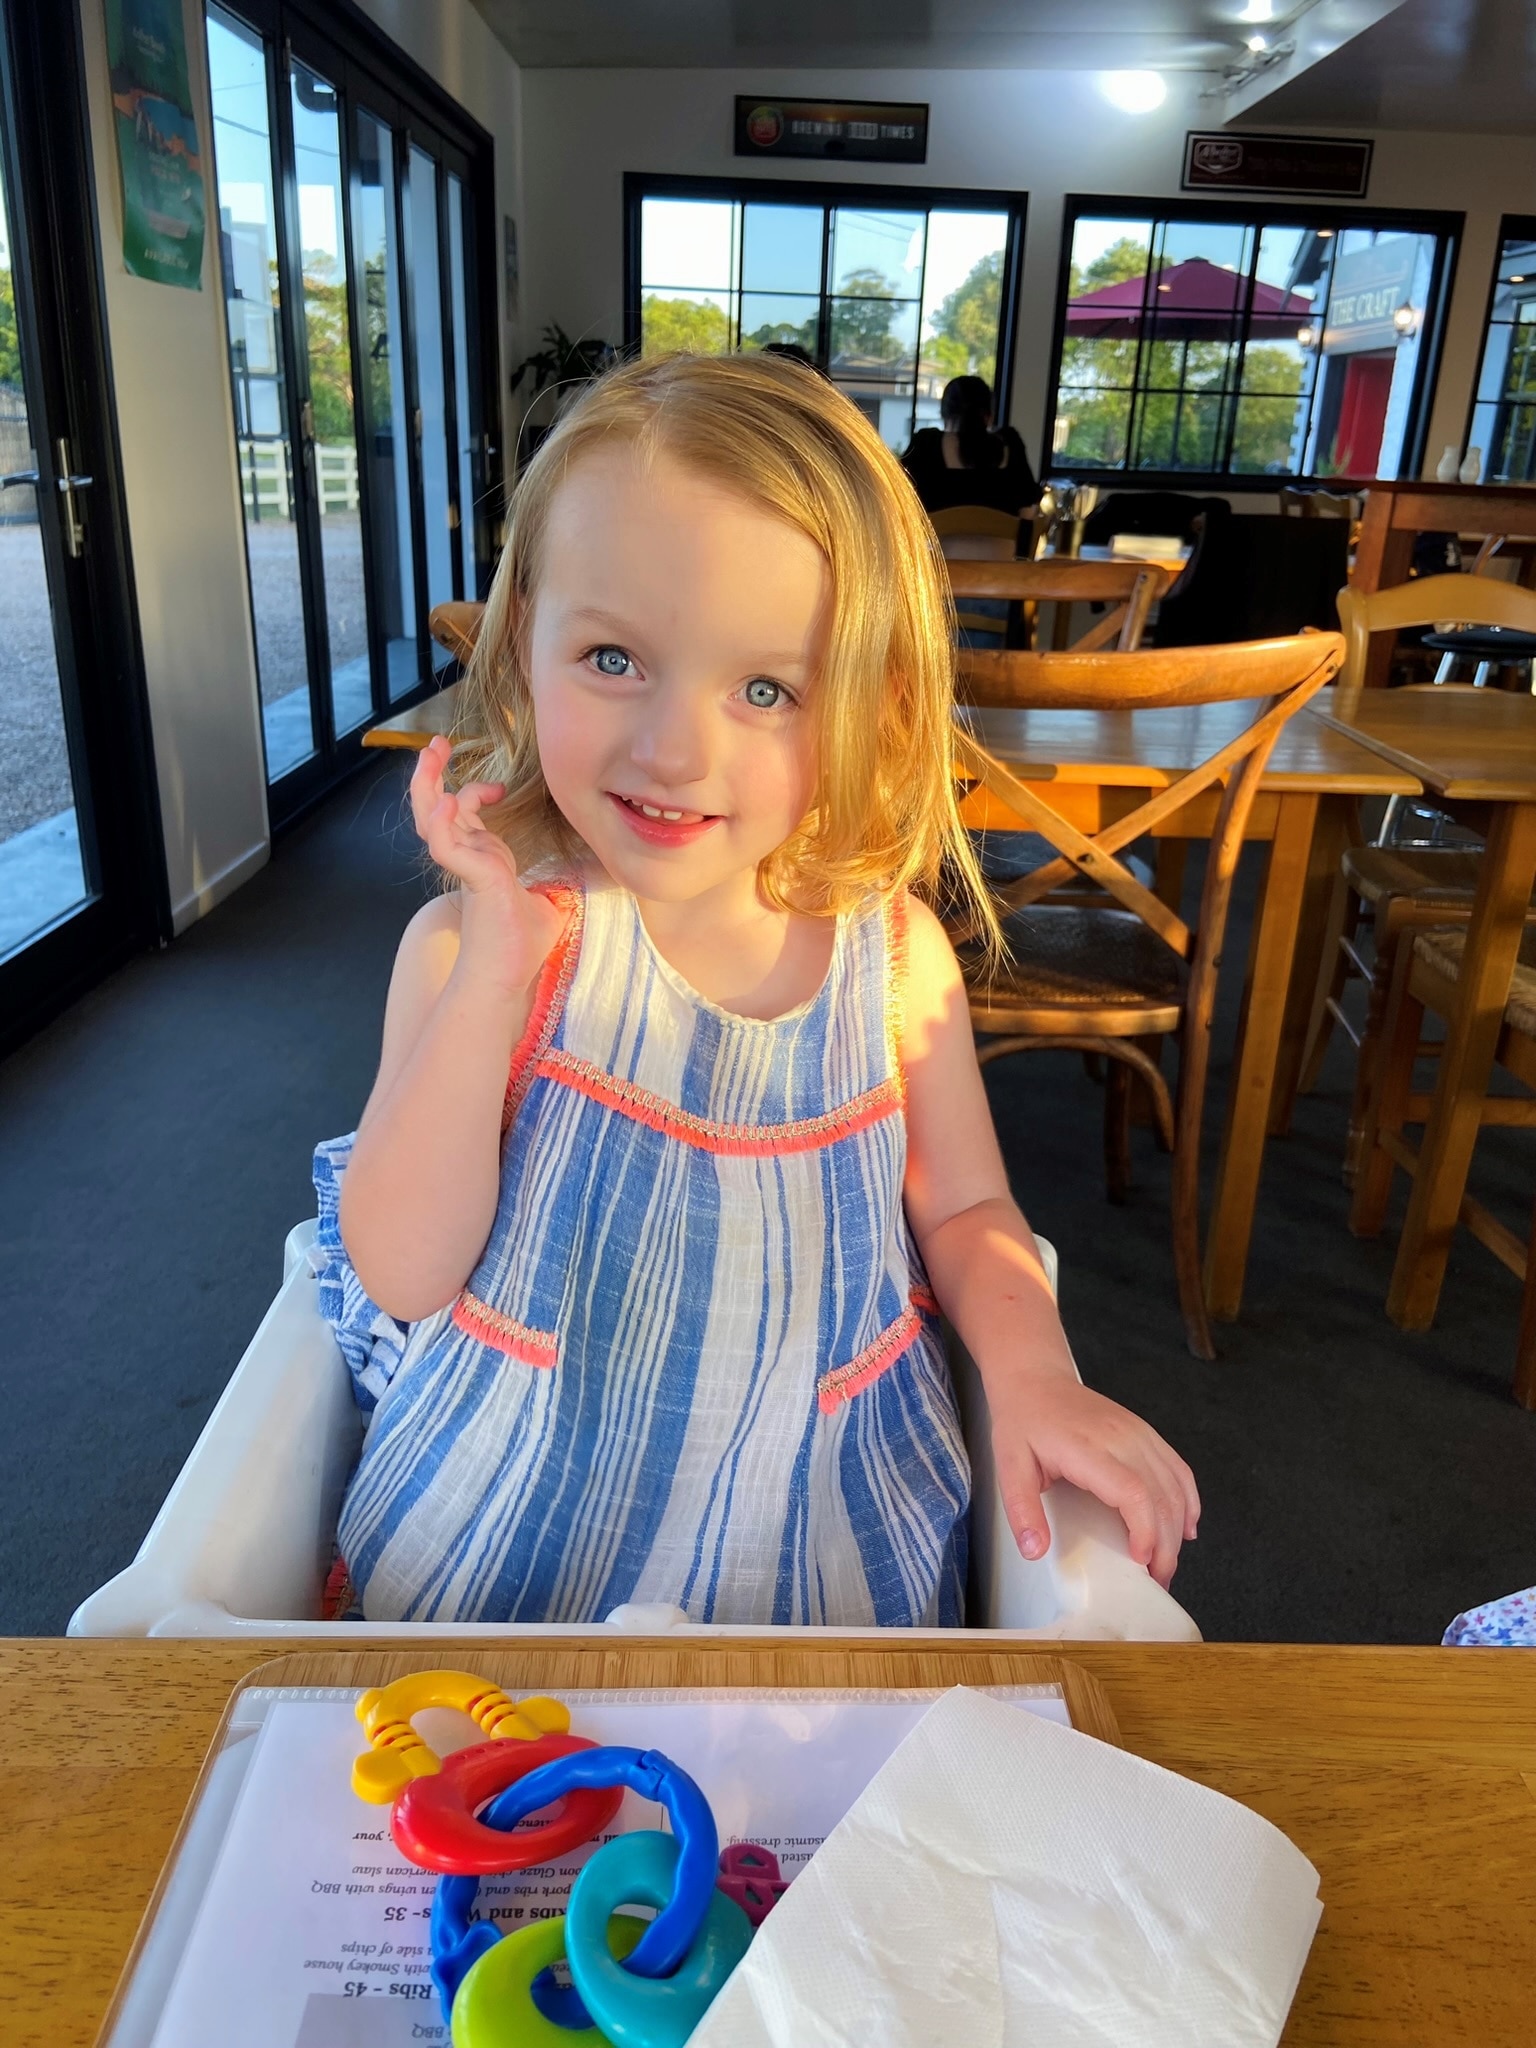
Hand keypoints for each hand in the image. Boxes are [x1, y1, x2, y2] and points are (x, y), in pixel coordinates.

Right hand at [409, 735, 565, 998]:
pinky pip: (448, 846)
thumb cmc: (522, 948)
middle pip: (436, 808)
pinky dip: (445, 823)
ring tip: (430, 754)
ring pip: (433, 820)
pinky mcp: (474, 880)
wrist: (507, 980)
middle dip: (432, 774)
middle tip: (434, 744)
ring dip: (428, 786)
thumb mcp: (548, 902)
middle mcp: (469, 860)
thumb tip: (589, 875)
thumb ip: (557, 883)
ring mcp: (467, 869)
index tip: (498, 787)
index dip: (475, 793)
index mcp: (482, 861)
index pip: (465, 816)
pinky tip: (449, 801)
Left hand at [987, 1371, 1199, 1589]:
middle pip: (1162, 1496)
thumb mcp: (1008, 1465)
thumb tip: (1035, 1550)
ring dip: (1178, 1529)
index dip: (1145, 1530)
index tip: (1140, 1560)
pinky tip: (1186, 1526)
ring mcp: (1139, 1433)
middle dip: (1166, 1545)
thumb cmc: (1023, 1420)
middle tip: (1156, 1579)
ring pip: (1176, 1486)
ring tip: (1166, 1562)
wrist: (1035, 1379)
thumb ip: (1021, 1509)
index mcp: (1089, 1448)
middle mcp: (1123, 1438)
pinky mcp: (1146, 1433)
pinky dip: (1188, 1500)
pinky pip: (1178, 1469)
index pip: (1133, 1492)